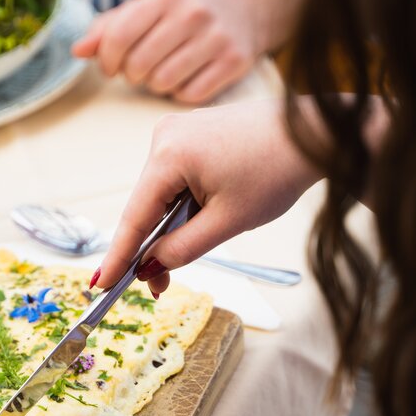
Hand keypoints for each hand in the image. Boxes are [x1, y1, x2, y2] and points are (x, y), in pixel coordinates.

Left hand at [72, 0, 261, 103]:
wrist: (247, 8)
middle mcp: (192, 13)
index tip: (110, 66)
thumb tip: (77, 51)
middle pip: (139, 65)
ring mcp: (216, 38)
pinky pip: (190, 95)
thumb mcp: (148, 7)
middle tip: (140, 69)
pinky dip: (181, 93)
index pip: (118, 37)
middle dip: (132, 74)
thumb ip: (109, 27)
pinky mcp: (235, 61)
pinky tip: (186, 78)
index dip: (106, 60)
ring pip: (163, 83)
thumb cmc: (184, 11)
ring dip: (156, 85)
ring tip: (163, 72)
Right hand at [94, 100, 321, 295]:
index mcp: (169, 154)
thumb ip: (183, 247)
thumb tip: (148, 267)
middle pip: (146, 203)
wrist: (315, 133)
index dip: (118, 255)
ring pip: (161, 191)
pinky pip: (175, 175)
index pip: (134, 215)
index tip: (100, 284)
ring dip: (171, 221)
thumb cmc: (277, 171)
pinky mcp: (190, 130)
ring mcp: (177, 129)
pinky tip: (203, 214)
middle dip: (153, 244)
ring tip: (198, 241)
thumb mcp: (228, 221)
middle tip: (160, 286)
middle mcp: (164, 135)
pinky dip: (182, 201)